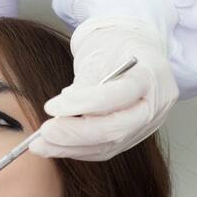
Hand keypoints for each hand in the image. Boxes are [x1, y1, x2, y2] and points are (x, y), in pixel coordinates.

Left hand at [29, 16, 178, 160]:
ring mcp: (147, 125)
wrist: (131, 51)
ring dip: (70, 148)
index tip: (52, 106)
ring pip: (109, 145)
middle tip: (45, 132)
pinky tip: (56, 147)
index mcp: (151, 75)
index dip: (82, 104)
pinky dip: (78, 150)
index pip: (118, 95)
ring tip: (41, 145)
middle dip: (75, 134)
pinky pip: (105, 150)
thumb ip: (85, 83)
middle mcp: (156, 105)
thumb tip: (61, 113)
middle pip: (116, 129)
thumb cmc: (114, 47)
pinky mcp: (134, 137)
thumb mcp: (100, 53)